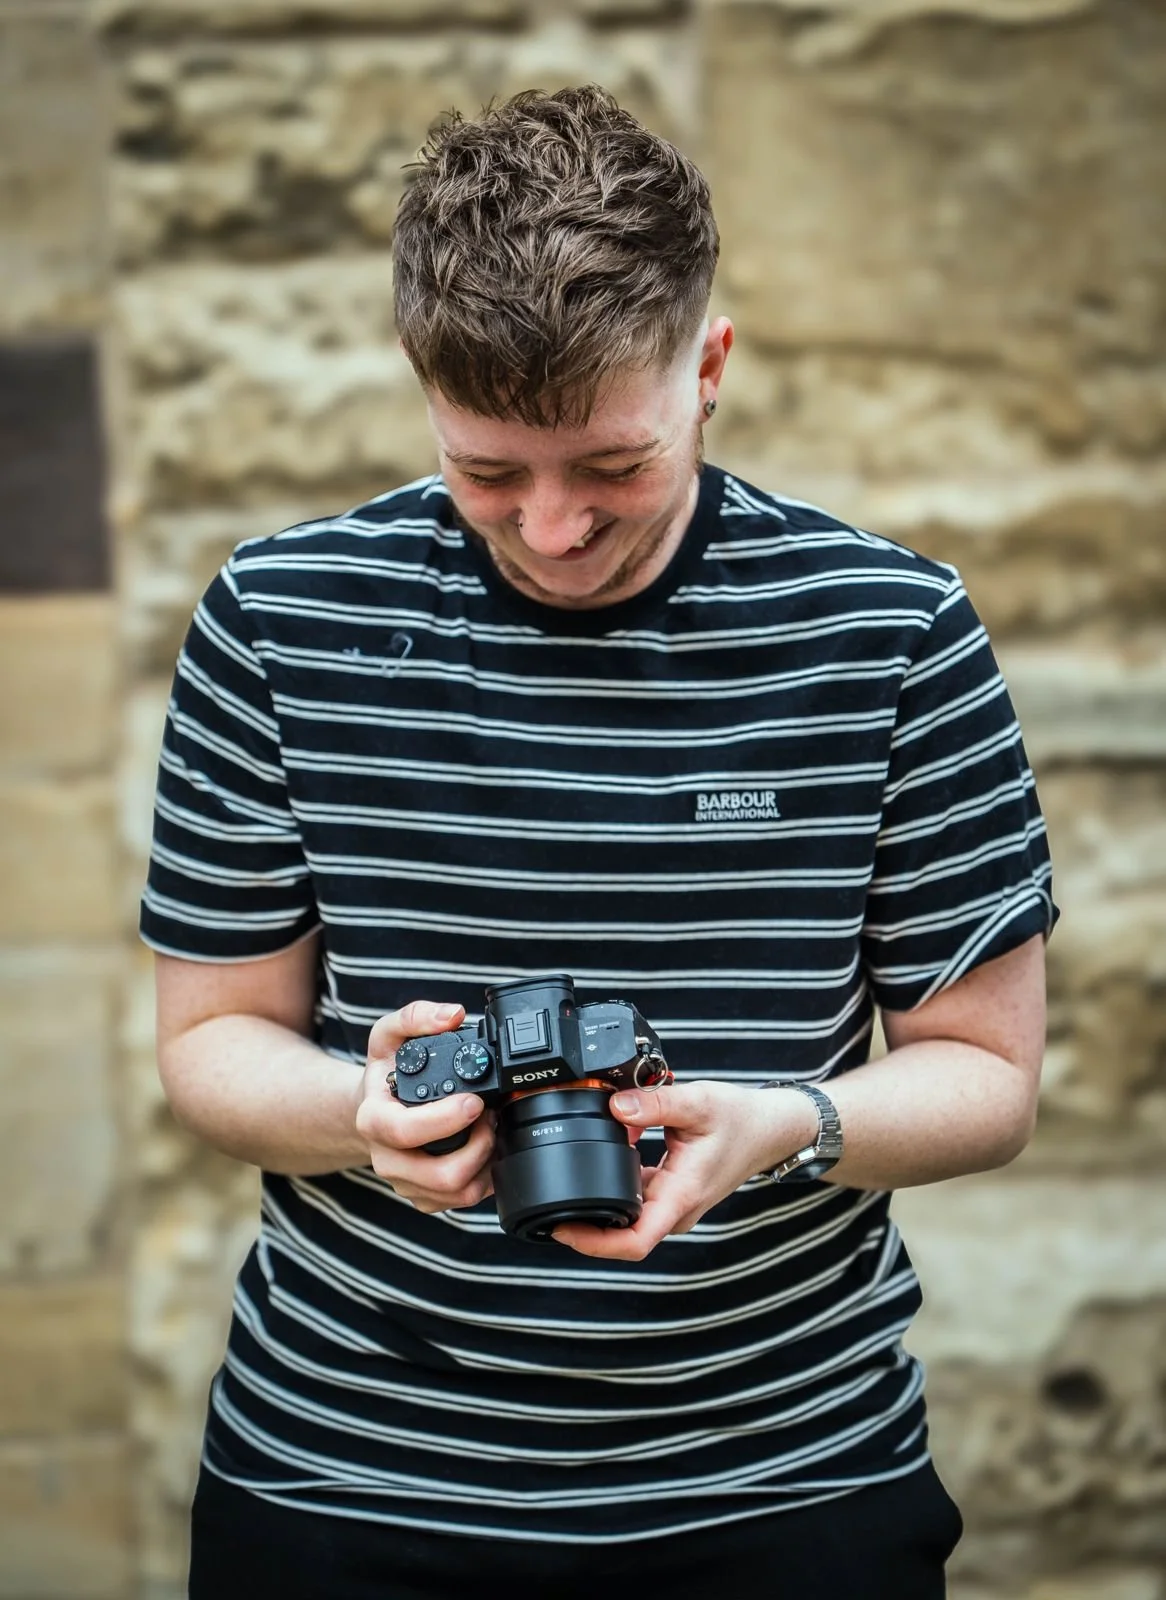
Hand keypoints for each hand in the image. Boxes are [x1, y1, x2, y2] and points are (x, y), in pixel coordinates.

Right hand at [355, 1000, 495, 1212]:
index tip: (475, 1101)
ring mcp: (405, 1182)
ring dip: (484, 1163)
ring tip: (490, 1132)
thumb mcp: (389, 1035)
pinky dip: (482, 1180)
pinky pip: (459, 1203)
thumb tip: (452, 1015)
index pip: (404, 1132)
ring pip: (454, 1194)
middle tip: (491, 1118)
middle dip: (478, 1147)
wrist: (374, 1107)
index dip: (444, 1121)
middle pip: (438, 1176)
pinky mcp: (424, 1197)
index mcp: (373, 1120)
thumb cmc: (385, 1073)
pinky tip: (484, 1151)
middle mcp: (386, 1158)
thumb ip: (416, 1016)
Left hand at [552, 1081, 816, 1260]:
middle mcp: (676, 1209)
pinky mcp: (671, 1193)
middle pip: (622, 1236)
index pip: (634, 1242)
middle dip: (585, 1228)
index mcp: (681, 1196)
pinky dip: (614, 1189)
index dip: (594, 1244)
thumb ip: (654, 1104)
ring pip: (627, 1219)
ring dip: (598, 1210)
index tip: (563, 1229)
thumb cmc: (741, 1120)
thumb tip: (614, 1106)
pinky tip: (598, 1164)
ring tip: (564, 1188)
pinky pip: (635, 1202)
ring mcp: (673, 1204)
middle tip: (549, 1206)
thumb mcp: (697, 1102)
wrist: (770, 1129)